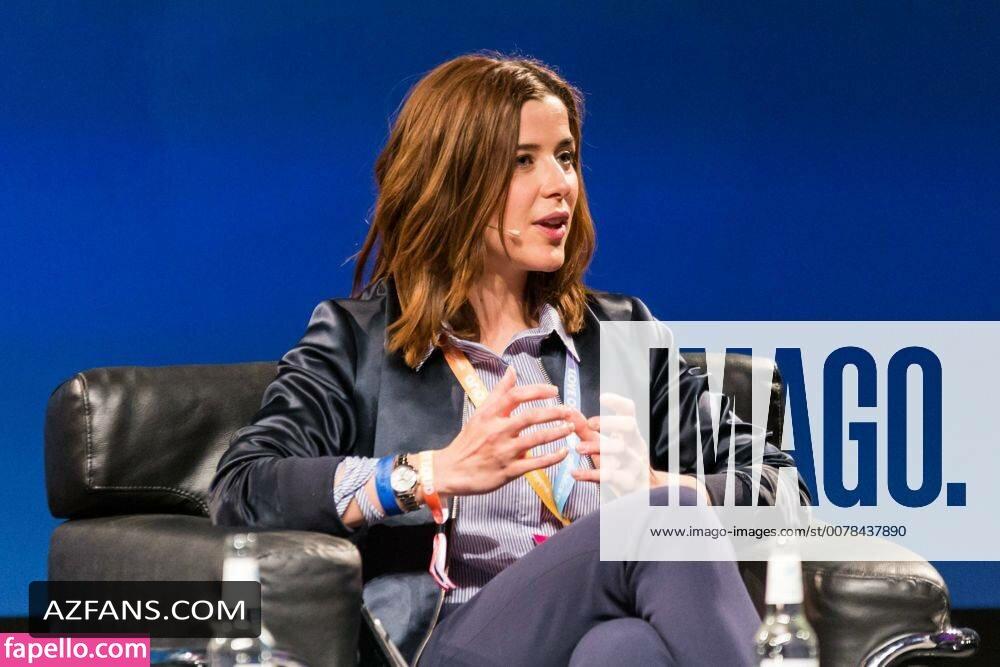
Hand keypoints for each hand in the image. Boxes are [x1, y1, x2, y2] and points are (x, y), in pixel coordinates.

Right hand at [432, 366, 572, 496]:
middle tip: (570, 410)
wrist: (451, 471)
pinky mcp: (509, 471)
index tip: (554, 390)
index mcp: (490, 415)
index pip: (516, 396)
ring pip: (537, 439)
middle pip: (531, 417)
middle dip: (554, 412)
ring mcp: (504, 451)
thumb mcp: (480, 413)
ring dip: (557, 432)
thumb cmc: (468, 441)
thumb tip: (512, 370)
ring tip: (570, 428)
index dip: (538, 390)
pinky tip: (564, 452)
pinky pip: (536, 463)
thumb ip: (498, 392)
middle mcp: (498, 431)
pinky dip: (553, 457)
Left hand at [569, 393, 711, 503]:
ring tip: (577, 448)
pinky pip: (612, 476)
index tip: (602, 397)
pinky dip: (591, 474)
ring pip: (620, 450)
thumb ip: (586, 429)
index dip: (618, 401)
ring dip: (597, 447)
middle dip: (609, 422)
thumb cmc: (619, 465)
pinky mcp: (628, 483)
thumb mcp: (604, 445)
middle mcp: (635, 446)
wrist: (642, 495)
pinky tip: (574, 473)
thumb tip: (567, 410)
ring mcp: (634, 464)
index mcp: (630, 433)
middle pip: (629, 426)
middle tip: (589, 424)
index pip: (629, 411)